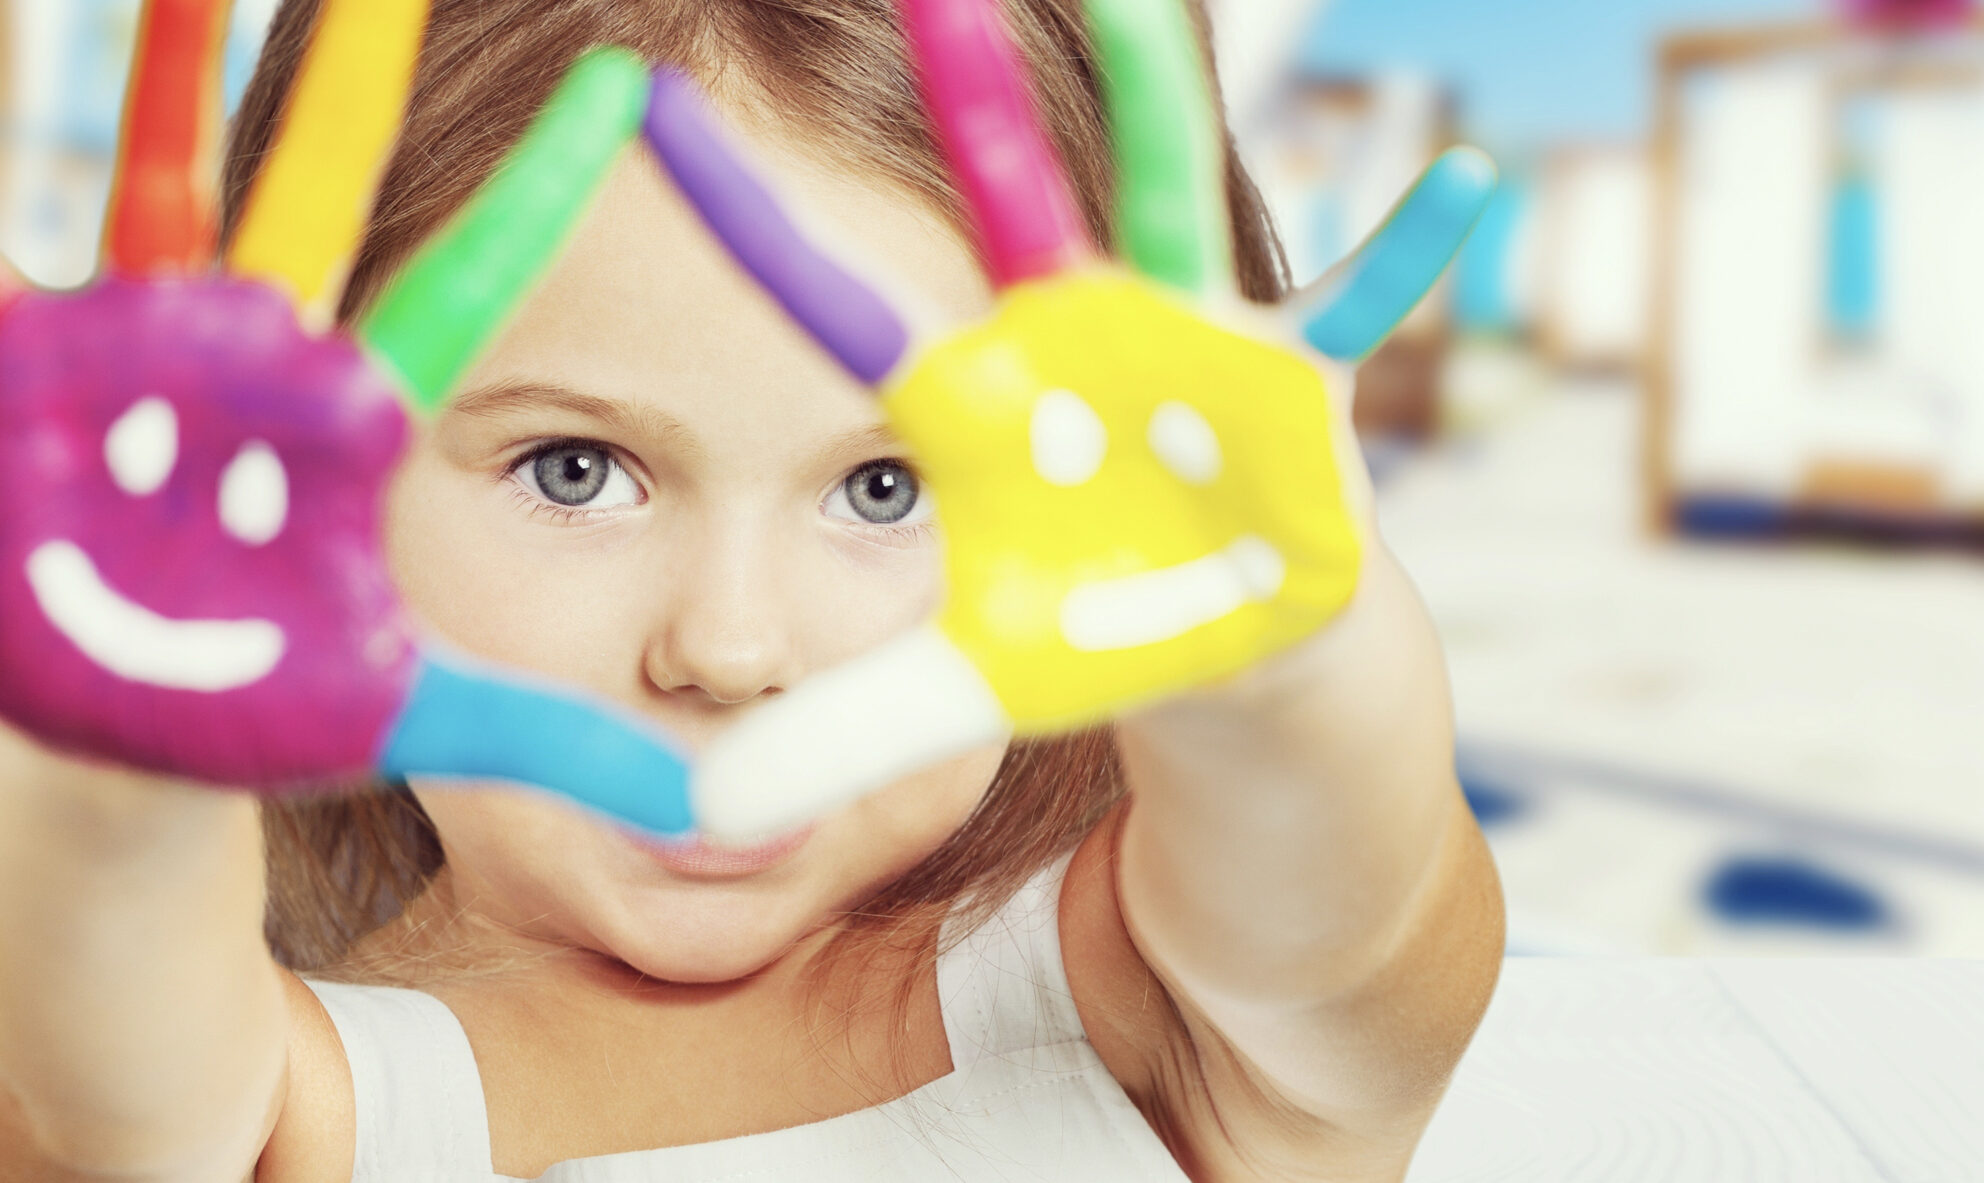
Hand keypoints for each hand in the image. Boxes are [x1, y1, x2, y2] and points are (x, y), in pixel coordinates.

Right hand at [0, 0, 687, 831]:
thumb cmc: (281, 708)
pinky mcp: (43, 384)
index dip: (538, 193)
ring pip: (162, 185)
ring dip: (161, 73)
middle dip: (353, 72)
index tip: (620, 88)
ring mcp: (153, 355)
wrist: (143, 736)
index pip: (472, 284)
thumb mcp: (429, 716)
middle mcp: (265, 354)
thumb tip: (716, 814)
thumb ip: (564, 744)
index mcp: (359, 415)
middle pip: (323, 187)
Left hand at [641, 0, 1493, 835]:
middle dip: (969, 95)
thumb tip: (707, 814)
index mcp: (971, 394)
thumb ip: (841, 735)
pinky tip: (1468, 182)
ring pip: (1169, 203)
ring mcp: (1182, 344)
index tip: (652, 123)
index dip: (756, 229)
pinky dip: (1412, 257)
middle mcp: (1066, 337)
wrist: (1227, 638)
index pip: (839, 306)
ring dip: (1160, 102)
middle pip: (1006, 201)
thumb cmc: (1089, 628)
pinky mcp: (1292, 386)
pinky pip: (1362, 312)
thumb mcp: (959, 693)